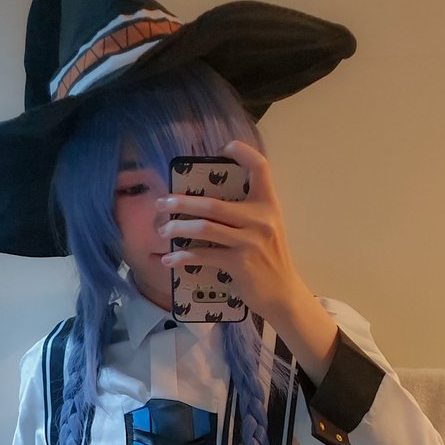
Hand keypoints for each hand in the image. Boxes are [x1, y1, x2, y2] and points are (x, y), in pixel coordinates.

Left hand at [156, 138, 306, 322]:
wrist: (283, 294)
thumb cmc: (270, 260)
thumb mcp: (267, 229)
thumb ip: (248, 213)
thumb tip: (210, 204)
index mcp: (269, 205)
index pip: (260, 167)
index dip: (242, 152)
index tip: (223, 149)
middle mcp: (260, 219)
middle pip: (214, 203)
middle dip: (182, 202)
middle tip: (162, 203)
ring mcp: (249, 242)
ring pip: (204, 228)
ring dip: (178, 228)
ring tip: (163, 230)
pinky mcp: (239, 264)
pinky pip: (203, 256)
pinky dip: (182, 257)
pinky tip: (169, 259)